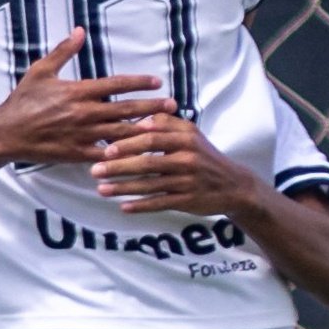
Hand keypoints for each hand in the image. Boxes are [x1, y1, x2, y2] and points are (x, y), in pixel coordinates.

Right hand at [0, 29, 175, 165]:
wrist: (6, 134)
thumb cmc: (22, 101)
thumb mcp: (41, 71)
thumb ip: (64, 51)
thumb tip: (80, 31)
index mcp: (78, 91)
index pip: (116, 84)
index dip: (139, 82)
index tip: (157, 81)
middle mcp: (84, 113)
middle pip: (126, 109)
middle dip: (152, 107)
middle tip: (173, 105)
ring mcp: (82, 135)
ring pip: (121, 133)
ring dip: (144, 130)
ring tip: (164, 128)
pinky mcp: (77, 153)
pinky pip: (105, 154)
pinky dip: (123, 154)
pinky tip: (139, 154)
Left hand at [91, 113, 264, 216]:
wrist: (232, 184)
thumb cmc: (202, 155)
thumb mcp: (190, 133)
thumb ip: (165, 123)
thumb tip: (137, 120)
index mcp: (186, 137)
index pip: (152, 137)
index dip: (128, 143)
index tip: (106, 148)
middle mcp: (188, 157)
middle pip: (148, 161)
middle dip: (119, 166)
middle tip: (95, 170)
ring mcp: (188, 180)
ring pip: (151, 184)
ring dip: (123, 188)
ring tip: (101, 189)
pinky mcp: (189, 200)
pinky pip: (160, 203)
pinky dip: (141, 206)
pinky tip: (123, 207)